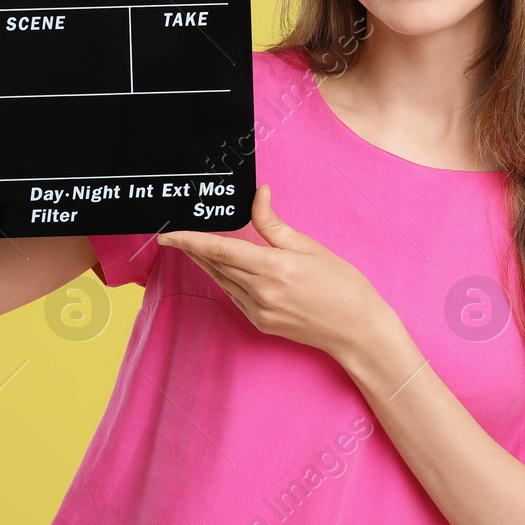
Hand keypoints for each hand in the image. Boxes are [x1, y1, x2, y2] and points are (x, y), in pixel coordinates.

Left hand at [157, 184, 391, 363]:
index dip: (189, 241)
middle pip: (215, 266)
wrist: (357, 329)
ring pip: (223, 281)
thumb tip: (258, 195)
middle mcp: (260, 293)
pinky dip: (227, 280)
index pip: (219, 250)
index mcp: (273, 268)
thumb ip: (274, 223)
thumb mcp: (309, 247)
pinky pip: (235, 296)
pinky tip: (225, 270)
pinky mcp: (261, 323)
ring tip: (193, 247)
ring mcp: (259, 311)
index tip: (167, 233)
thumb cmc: (341, 284)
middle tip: (175, 233)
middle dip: (194, 249)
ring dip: (207, 264)